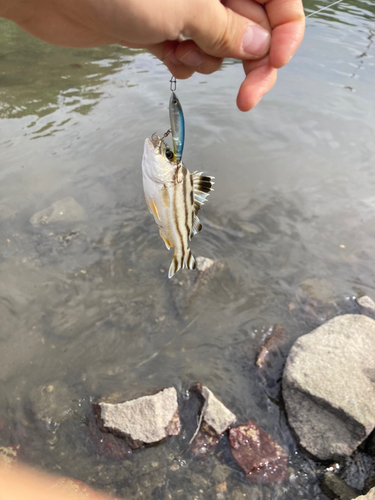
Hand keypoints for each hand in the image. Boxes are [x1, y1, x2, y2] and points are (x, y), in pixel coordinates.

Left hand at [1, 0, 303, 110]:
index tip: (274, 64)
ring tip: (179, 49)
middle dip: (249, 62)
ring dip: (207, 60)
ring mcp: (186, 7)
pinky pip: (190, 54)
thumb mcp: (183, 6)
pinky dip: (183, 62)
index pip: (280, 0)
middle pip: (253, 27)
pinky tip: (165, 53)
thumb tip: (260, 46)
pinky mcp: (164, 27)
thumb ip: (226, 28)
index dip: (285, 33)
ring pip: (220, 46)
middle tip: (246, 97)